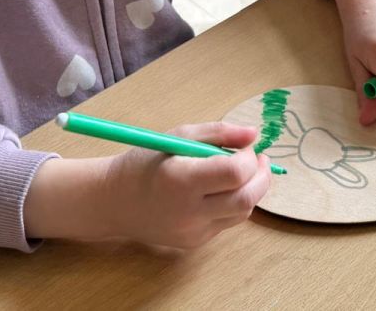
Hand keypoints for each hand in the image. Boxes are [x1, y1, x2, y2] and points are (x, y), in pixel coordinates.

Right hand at [24, 121, 270, 247]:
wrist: (114, 202)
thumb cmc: (145, 162)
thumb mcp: (178, 137)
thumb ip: (219, 133)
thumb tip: (255, 134)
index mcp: (181, 180)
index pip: (235, 173)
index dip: (249, 158)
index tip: (246, 146)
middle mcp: (188, 211)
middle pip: (246, 199)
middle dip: (262, 177)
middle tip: (260, 160)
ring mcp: (192, 232)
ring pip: (242, 213)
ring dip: (250, 190)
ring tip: (239, 173)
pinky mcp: (194, 243)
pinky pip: (226, 222)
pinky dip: (232, 204)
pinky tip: (219, 191)